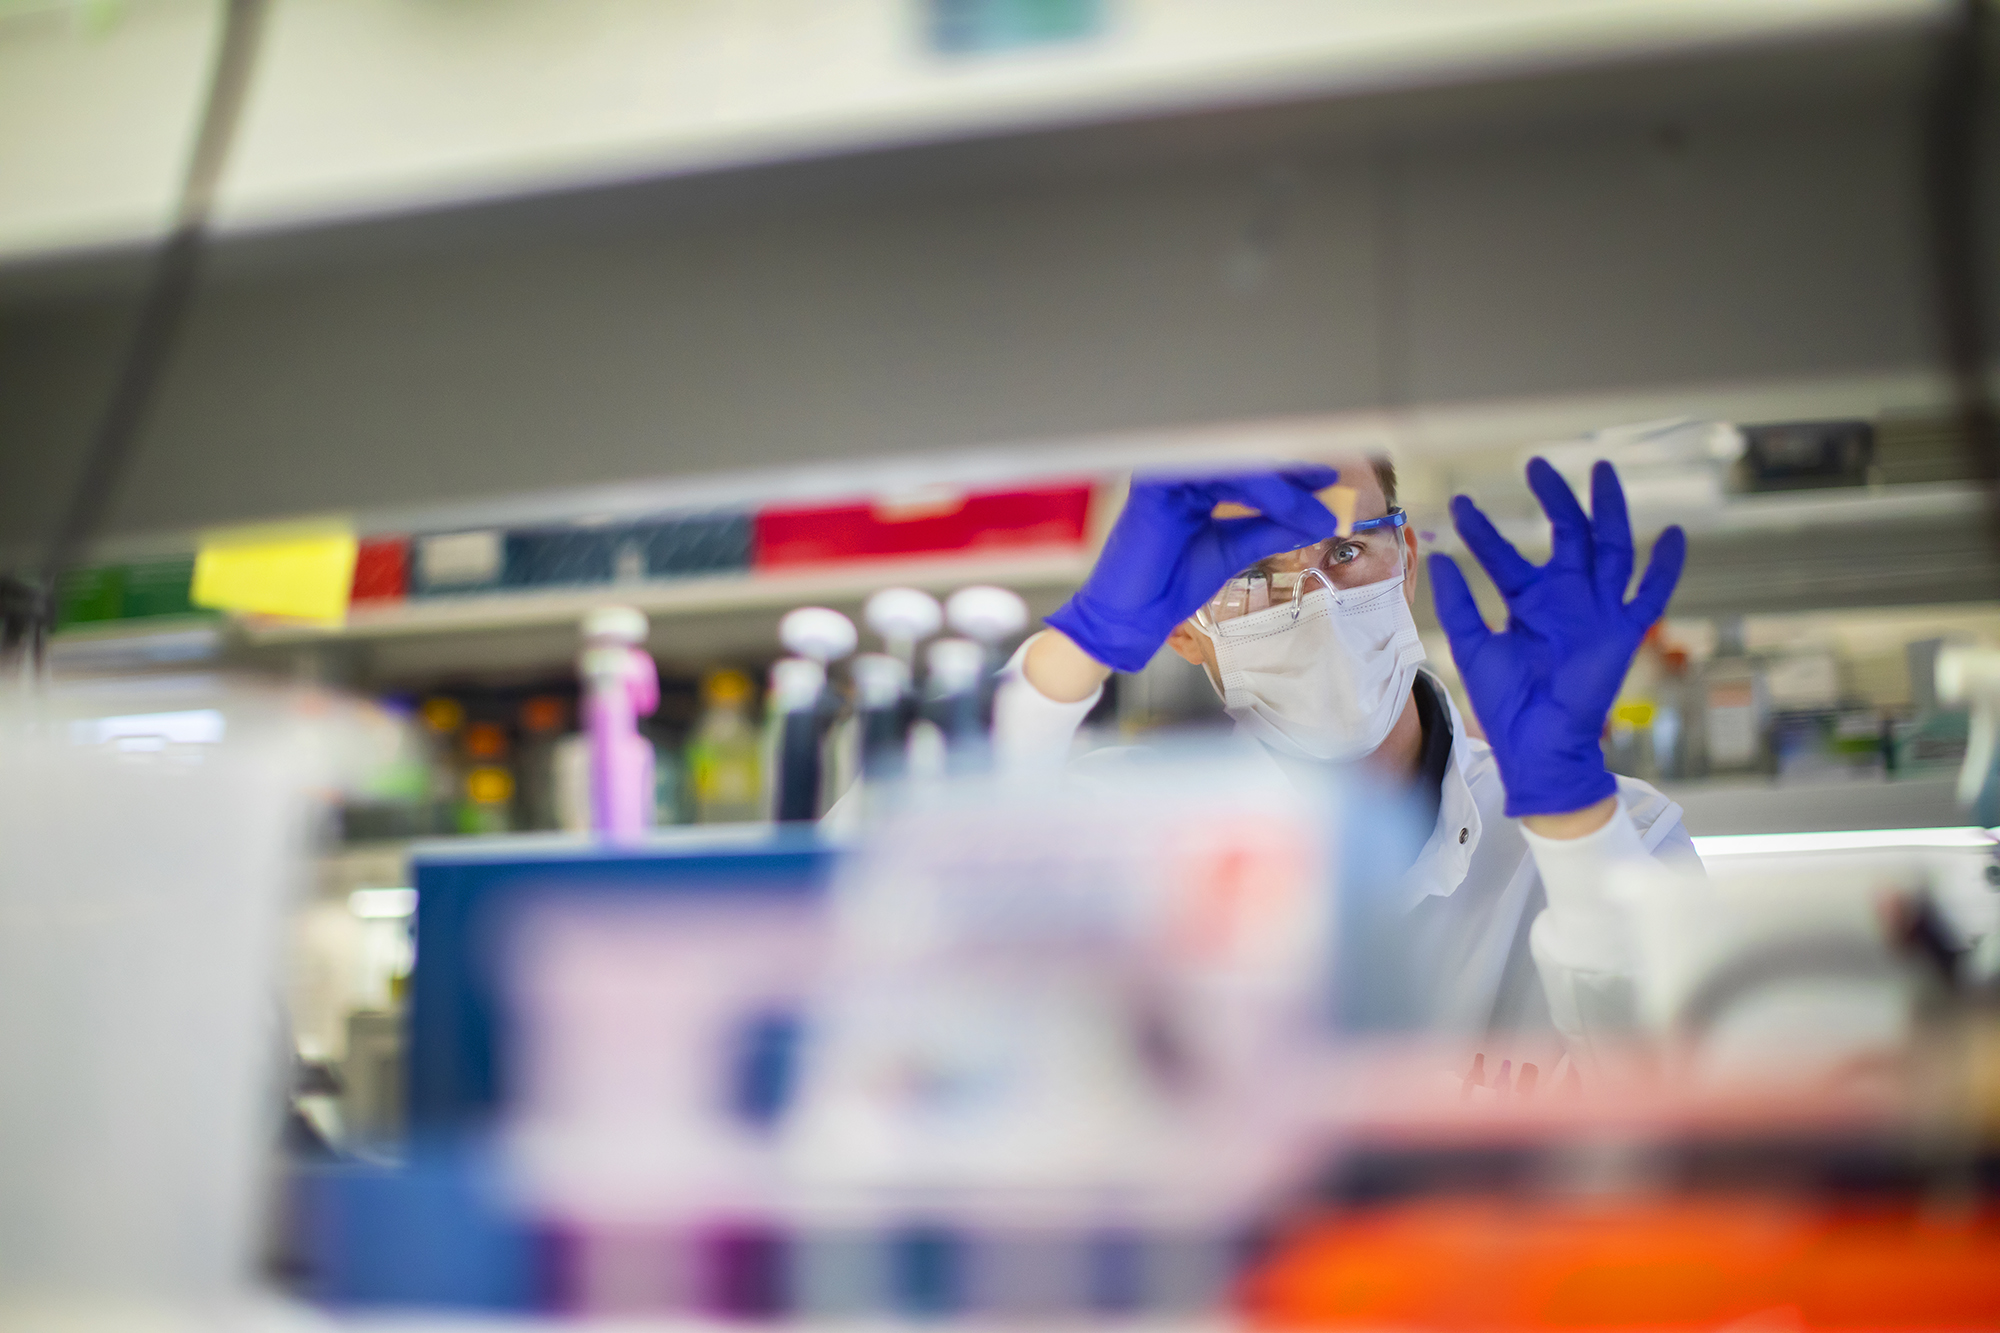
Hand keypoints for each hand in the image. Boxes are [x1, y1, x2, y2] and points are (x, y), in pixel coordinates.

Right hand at [1045, 466, 1341, 672]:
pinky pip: (1218, 478)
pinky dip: (1258, 491)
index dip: (1290, 474)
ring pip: (1236, 467)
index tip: (1326, 481)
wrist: (1135, 616)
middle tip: (1328, 486)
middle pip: (1245, 461)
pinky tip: (1284, 504)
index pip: (1248, 470)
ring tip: (1314, 508)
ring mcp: (1168, 476)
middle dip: (1291, 475)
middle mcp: (1180, 474)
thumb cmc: (1170, 584)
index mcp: (1193, 486)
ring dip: (1281, 487)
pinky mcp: (1158, 487)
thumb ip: (1269, 530)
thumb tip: (1316, 518)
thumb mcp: (1233, 551)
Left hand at [1428, 459, 1685, 818]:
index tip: (1460, 503)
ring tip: (1602, 471)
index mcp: (1530, 602)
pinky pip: (1649, 595)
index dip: (1484, 530)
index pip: (1506, 554)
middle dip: (1556, 498)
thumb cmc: (1507, 703)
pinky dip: (1665, 567)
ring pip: (1610, 548)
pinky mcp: (1621, 633)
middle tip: (1537, 463)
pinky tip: (1672, 534)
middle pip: (1568, 535)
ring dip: (1608, 511)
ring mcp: (1596, 612)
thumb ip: (1458, 604)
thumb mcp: (1473, 645)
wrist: (1535, 744)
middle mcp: (1566, 599)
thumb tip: (1440, 557)